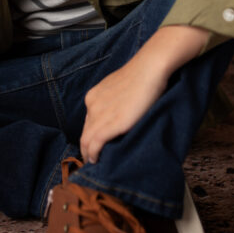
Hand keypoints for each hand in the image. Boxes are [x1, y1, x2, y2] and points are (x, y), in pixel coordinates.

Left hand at [80, 25, 207, 163]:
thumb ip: (113, 100)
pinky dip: (93, 155)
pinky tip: (97, 161)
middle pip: (85, 132)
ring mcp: (100, 115)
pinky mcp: (111, 124)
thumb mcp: (119, 88)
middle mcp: (92, 105)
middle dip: (86, 147)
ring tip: (95, 163)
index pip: (88, 122)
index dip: (89, 135)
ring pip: (87, 140)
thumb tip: (119, 112)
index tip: (94, 145)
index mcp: (93, 96)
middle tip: (92, 160)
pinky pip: (95, 144)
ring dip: (88, 154)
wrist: (148, 69)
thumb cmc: (140, 76)